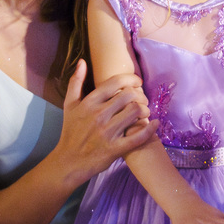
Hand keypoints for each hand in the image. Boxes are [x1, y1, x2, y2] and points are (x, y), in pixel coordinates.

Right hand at [57, 63, 157, 179]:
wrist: (68, 161)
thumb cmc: (71, 131)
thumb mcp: (69, 105)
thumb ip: (75, 82)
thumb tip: (82, 62)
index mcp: (89, 103)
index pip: (115, 82)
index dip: (131, 79)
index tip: (137, 82)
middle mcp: (98, 115)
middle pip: (129, 96)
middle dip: (140, 95)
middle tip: (143, 99)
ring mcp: (107, 132)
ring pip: (136, 112)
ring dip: (145, 110)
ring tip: (145, 112)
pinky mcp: (115, 149)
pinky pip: (138, 137)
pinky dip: (150, 129)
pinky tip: (155, 124)